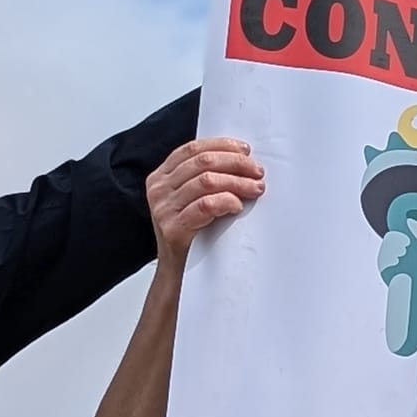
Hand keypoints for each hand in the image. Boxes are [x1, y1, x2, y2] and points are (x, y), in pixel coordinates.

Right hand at [147, 136, 264, 274]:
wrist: (177, 271)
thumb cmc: (191, 231)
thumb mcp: (189, 198)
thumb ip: (203, 176)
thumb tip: (242, 158)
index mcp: (161, 176)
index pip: (192, 149)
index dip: (222, 145)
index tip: (246, 150)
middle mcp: (158, 189)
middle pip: (202, 162)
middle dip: (236, 163)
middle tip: (257, 171)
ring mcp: (163, 208)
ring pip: (206, 181)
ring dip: (237, 182)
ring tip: (255, 188)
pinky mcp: (172, 228)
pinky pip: (205, 206)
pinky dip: (226, 201)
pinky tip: (238, 205)